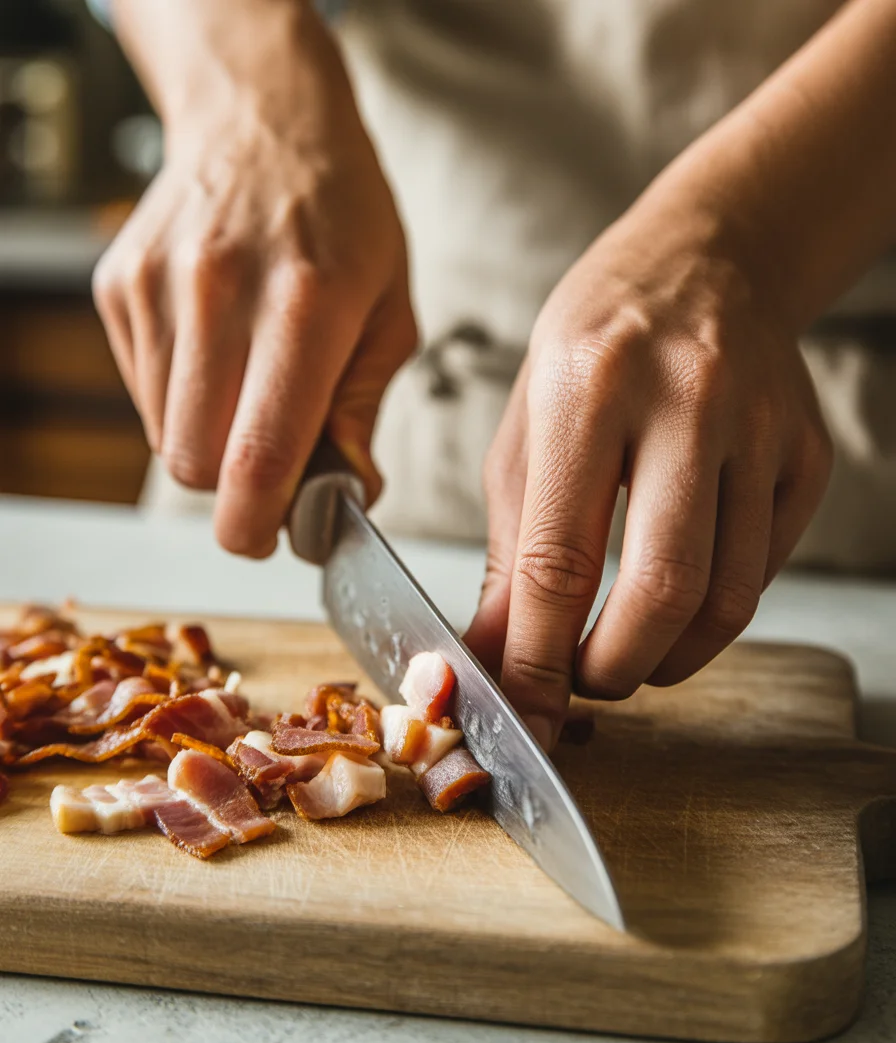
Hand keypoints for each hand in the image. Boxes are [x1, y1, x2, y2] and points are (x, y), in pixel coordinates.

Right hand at [93, 1, 415, 555]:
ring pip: (164, 436)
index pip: (257, 459)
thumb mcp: (390, 313)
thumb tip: (347, 497)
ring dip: (210, 442)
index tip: (274, 539)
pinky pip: (145, 393)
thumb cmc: (345, 221)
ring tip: (252, 386)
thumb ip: (362, 412)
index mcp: (306, 306)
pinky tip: (219, 352)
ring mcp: (158, 287)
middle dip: (233, 493)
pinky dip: (184, 400)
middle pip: (193, 465)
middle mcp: (219, 293)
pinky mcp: (118, 287)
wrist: (263, 122)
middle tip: (271, 472)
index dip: (258, 525)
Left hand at [465, 194, 831, 747]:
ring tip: (625, 655)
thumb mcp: (527, 426)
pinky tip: (679, 597)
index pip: (560, 557)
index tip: (524, 708)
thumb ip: (512, 547)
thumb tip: (498, 654)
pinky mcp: (808, 453)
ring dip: (667, 659)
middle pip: (663, 590)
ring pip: (728, 597)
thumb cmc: (596, 344)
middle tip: (581, 683)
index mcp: (589, 386)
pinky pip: (764, 571)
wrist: (707, 261)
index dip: (537, 655)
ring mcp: (761, 426)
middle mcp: (687, 400)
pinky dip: (713, 614)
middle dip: (613, 670)